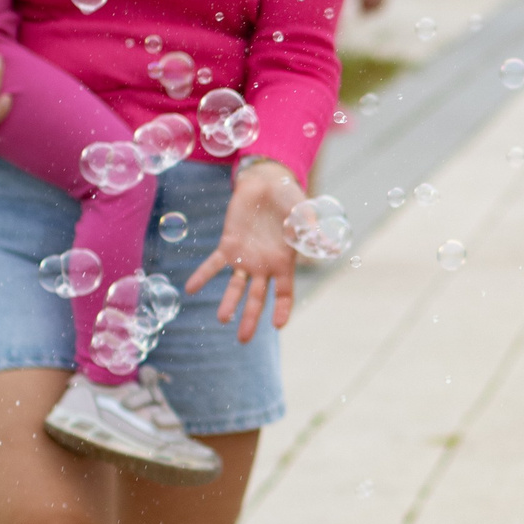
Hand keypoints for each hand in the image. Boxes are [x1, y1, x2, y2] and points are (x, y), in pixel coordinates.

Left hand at [186, 160, 303, 341]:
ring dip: (228, 302)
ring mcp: (246, 258)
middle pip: (257, 298)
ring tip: (222, 319)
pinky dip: (202, 276)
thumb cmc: (290, 199)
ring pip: (236, 286)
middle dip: (251, 318)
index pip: (284, 293)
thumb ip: (313, 232)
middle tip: (243, 340)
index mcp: (285, 262)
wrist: (267, 184)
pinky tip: (190, 289)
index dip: (282, 309)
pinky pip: (214, 264)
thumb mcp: (304, 214)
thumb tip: (333, 247)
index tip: (278, 325)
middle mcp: (264, 266)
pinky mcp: (229, 246)